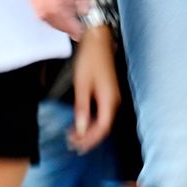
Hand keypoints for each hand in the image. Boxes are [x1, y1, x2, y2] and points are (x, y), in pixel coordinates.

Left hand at [69, 23, 120, 151]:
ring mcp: (112, 98)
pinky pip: (101, 114)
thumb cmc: (90, 60)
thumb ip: (82, 108)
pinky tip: (80, 123)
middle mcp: (114, 102)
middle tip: (72, 145)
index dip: (90, 140)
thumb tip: (81, 128)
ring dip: (89, 131)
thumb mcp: (82, 85)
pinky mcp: (108, 94)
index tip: (77, 146)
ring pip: (102, 121)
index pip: (102, 128)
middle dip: (88, 138)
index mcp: (109, 101)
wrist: (98, 41)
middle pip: (103, 128)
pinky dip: (91, 121)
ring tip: (74, 136)